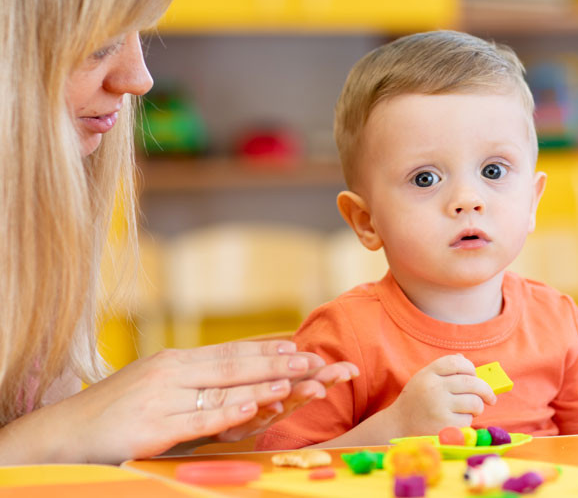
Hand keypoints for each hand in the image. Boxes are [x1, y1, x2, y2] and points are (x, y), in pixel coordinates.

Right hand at [46, 340, 355, 462]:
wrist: (63, 433)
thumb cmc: (114, 412)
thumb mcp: (155, 386)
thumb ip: (192, 381)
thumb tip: (232, 381)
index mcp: (175, 360)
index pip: (230, 351)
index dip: (266, 348)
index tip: (299, 345)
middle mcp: (172, 372)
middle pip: (235, 365)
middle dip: (278, 362)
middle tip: (315, 359)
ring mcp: (163, 398)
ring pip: (224, 388)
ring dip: (265, 382)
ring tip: (298, 378)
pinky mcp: (153, 427)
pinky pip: (201, 418)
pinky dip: (232, 411)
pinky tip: (256, 405)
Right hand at [385, 354, 495, 437]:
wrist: (397, 425)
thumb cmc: (416, 400)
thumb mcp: (424, 378)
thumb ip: (443, 369)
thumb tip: (465, 359)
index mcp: (428, 373)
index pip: (457, 362)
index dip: (470, 367)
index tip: (475, 375)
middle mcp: (434, 388)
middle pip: (471, 382)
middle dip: (486, 390)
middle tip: (490, 397)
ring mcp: (439, 407)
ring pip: (474, 402)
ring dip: (478, 407)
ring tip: (472, 410)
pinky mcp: (444, 425)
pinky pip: (468, 420)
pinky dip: (467, 421)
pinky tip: (457, 421)